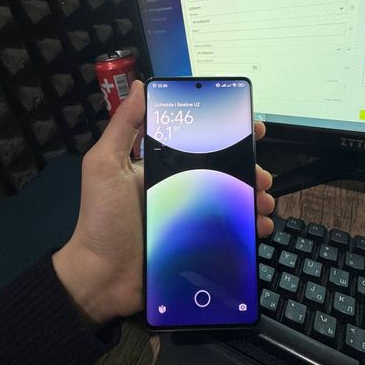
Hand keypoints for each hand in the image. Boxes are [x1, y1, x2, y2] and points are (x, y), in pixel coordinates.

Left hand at [53, 80, 274, 325]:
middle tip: (261, 175)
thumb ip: (122, 127)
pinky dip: (250, 228)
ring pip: (233, 201)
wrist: (101, 278)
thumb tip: (142, 86)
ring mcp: (192, 217)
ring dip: (254, 197)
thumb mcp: (105, 165)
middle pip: (224, 171)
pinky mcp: (199, 244)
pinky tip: (260, 227)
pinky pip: (231, 232)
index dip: (226, 133)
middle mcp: (180, 188)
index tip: (250, 127)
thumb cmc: (101, 218)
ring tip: (263, 202)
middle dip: (249, 168)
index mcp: (162, 167)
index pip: (200, 142)